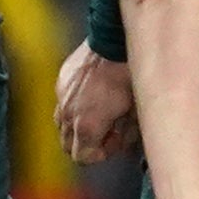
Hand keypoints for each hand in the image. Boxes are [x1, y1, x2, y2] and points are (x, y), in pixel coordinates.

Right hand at [54, 47, 136, 163]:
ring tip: (100, 115)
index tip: (113, 144)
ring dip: (78, 126)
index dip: (100, 155)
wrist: (114, 41)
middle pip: (68, 145)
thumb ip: (128, 131)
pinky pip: (63, 102)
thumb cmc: (129, 73)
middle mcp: (69, 113)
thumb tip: (125, 138)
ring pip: (62, 125)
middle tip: (108, 132)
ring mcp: (62, 96)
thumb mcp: (136, 109)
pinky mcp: (62, 80)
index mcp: (87, 125)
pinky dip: (75, 105)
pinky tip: (94, 96)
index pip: (83, 157)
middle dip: (87, 143)